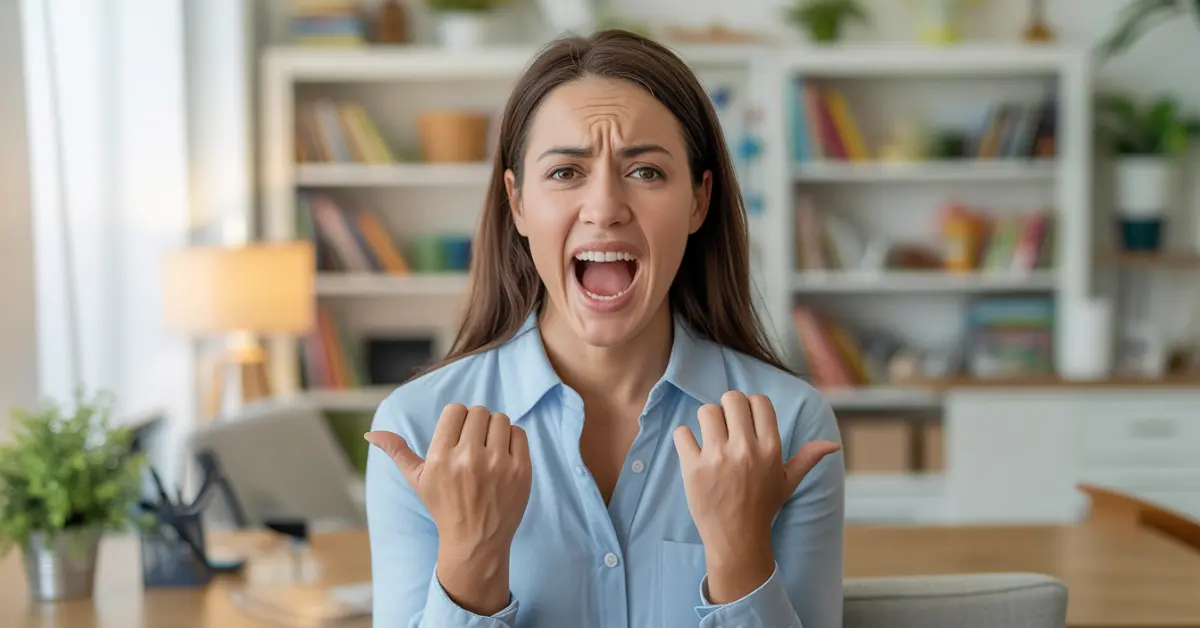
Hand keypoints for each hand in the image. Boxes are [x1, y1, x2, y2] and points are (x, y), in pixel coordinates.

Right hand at [366, 403, 530, 614]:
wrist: (475, 541)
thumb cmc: (444, 506)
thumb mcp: (417, 480)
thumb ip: (397, 452)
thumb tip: (370, 432)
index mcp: (442, 458)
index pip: (455, 410)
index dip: (457, 419)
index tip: (457, 436)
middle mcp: (469, 459)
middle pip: (479, 411)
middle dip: (476, 423)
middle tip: (474, 443)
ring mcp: (498, 465)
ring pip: (500, 419)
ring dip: (495, 429)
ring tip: (489, 448)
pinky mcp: (521, 472)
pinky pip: (519, 433)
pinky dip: (512, 439)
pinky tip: (504, 455)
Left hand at [673, 391, 839, 602]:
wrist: (737, 539)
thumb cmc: (763, 508)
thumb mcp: (788, 483)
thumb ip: (808, 458)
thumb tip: (834, 444)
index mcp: (770, 448)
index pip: (759, 401)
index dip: (750, 406)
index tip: (745, 422)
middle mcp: (745, 449)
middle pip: (732, 399)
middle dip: (727, 409)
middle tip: (725, 427)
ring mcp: (718, 458)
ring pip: (706, 411)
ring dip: (706, 421)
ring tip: (710, 438)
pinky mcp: (693, 468)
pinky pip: (682, 433)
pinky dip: (685, 439)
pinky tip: (693, 451)